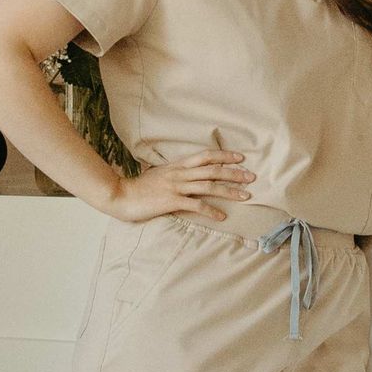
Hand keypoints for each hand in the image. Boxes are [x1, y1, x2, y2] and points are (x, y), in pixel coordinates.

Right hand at [101, 153, 254, 223]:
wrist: (120, 195)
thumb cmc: (138, 187)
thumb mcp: (158, 174)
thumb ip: (174, 173)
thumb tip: (186, 173)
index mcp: (177, 165)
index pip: (206, 156)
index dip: (224, 155)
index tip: (241, 157)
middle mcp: (179, 173)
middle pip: (213, 170)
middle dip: (234, 173)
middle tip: (252, 177)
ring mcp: (176, 186)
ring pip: (208, 186)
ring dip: (229, 191)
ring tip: (245, 196)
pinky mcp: (171, 201)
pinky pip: (196, 205)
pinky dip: (211, 210)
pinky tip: (222, 216)